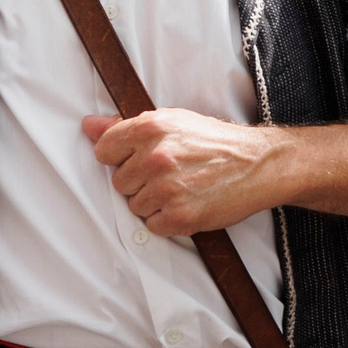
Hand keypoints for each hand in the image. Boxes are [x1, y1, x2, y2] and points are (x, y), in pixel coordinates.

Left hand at [82, 109, 279, 235]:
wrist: (258, 164)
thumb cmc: (215, 142)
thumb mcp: (172, 121)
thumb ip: (126, 126)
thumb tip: (89, 126)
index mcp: (150, 127)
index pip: (104, 151)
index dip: (120, 158)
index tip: (138, 160)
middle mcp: (155, 157)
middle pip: (119, 183)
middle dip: (139, 182)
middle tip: (169, 174)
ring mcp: (167, 189)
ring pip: (135, 206)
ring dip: (154, 203)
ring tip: (181, 188)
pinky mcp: (180, 216)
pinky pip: (153, 226)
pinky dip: (167, 221)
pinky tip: (187, 204)